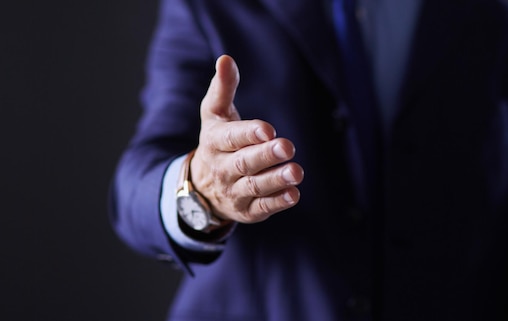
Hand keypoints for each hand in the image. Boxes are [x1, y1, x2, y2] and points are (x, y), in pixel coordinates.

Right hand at [190, 55, 303, 222]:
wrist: (201, 188)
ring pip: (254, 187)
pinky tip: (294, 194)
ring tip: (296, 172)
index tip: (267, 129)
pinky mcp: (247, 210)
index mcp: (215, 142)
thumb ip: (223, 88)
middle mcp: (222, 169)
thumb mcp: (214, 115)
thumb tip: (226, 59)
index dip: (248, 134)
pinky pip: (262, 208)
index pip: (230, 137)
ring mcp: (234, 191)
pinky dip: (277, 202)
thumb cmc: (217, 142)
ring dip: (275, 180)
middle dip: (265, 156)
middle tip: (288, 147)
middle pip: (243, 163)